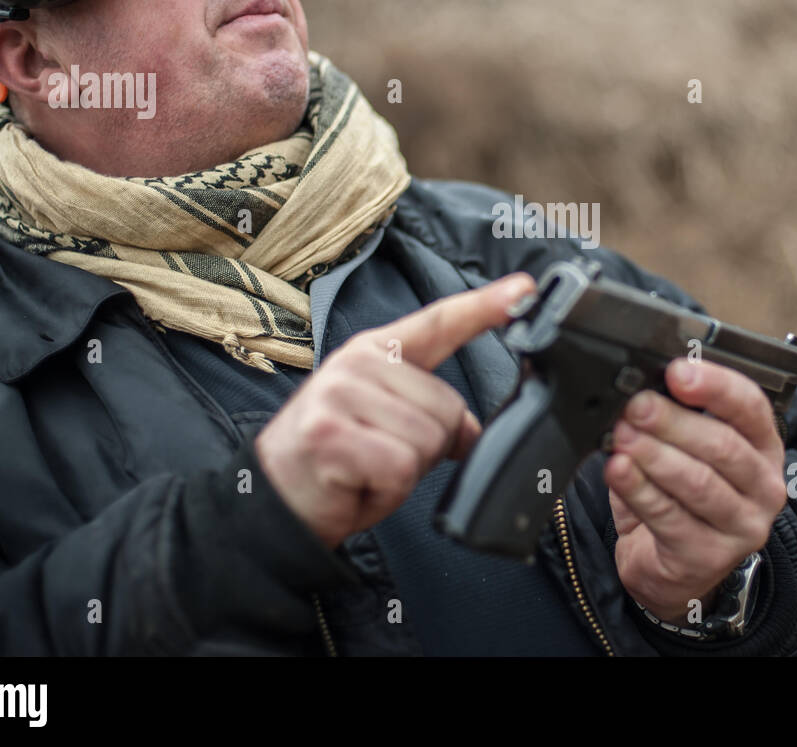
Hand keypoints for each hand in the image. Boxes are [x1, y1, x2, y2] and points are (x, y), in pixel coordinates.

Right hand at [255, 272, 536, 549]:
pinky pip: (400, 469)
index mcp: (373, 352)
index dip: (484, 306)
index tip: (524, 290)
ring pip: (428, 441)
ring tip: (364, 472)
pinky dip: (385, 493)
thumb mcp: (388, 427)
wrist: (272, 506)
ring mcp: (339, 396)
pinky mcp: (330, 435)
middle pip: (448, 408)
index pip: (438, 323)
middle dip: (427, 449)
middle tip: (379, 458)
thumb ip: (431, 414)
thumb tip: (471, 433)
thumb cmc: (336, 464)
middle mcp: (355, 364)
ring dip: (404, 474)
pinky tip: (355, 486)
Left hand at [606, 357, 787, 625]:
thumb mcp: (689, 452)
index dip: (714, 385)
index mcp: (764, 447)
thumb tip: (640, 389)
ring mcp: (742, 526)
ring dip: (655, 455)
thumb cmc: (681, 498)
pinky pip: (669, 516)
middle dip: (673, 421)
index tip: (677, 372)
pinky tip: (618, 470)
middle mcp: (764, 487)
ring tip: (623, 436)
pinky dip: (638, 489)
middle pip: (723, 445)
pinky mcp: (708, 556)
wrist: (673, 566)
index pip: (750, 407)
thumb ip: (676, 418)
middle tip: (636, 406)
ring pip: (698, 482)